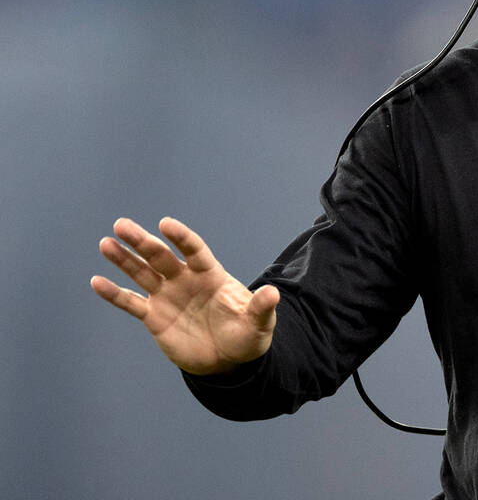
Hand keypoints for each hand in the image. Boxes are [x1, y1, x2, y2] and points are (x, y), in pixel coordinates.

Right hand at [91, 217, 278, 374]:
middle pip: (161, 256)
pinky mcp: (155, 317)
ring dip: (124, 259)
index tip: (165, 224)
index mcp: (211, 275)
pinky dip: (114, 294)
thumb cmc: (247, 336)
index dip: (181, 237)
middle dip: (142, 242)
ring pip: (142, 274)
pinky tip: (97, 282)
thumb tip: (272, 294)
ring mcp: (168, 297)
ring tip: (106, 243)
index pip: (194, 250)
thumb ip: (261, 308)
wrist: (228, 361)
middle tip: (121, 225)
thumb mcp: (258, 323)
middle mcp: (186, 280)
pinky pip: (131, 303)